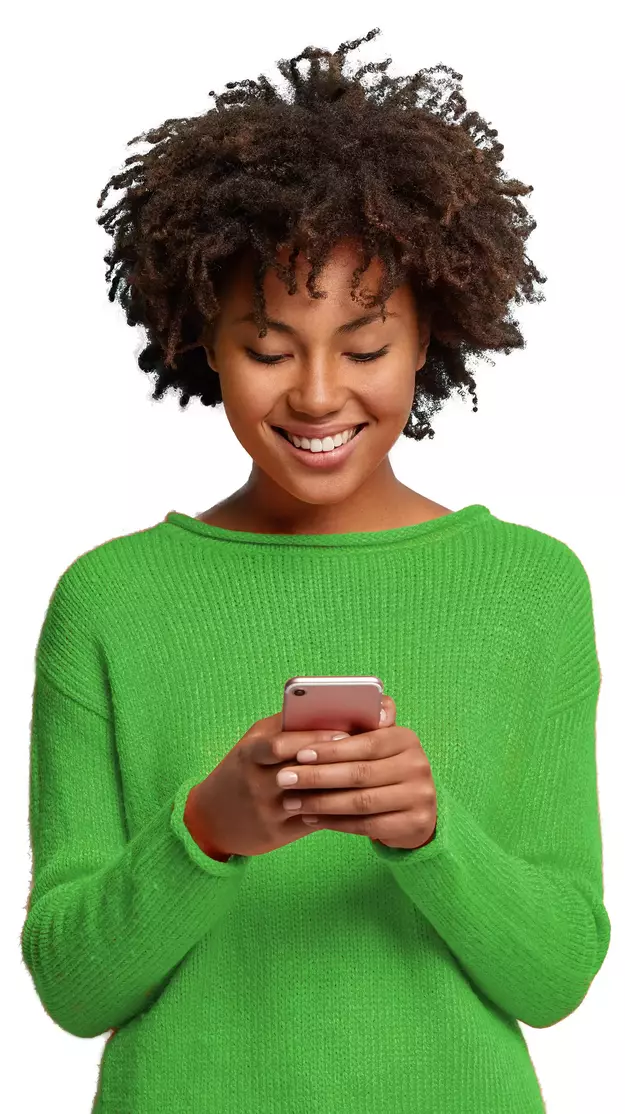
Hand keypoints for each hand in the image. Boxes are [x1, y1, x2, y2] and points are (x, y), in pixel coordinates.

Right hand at [183, 711, 366, 858]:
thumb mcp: (255, 741)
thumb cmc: (244, 768)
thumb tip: (332, 708)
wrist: (211, 817)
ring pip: (310, 797)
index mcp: (250, 751)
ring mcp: (265, 808)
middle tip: (365, 753)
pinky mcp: (275, 832)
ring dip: (339, 786)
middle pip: (300, 770)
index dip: (317, 737)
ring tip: (366, 776)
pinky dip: (335, 810)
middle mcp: (255, 780)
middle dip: (333, 761)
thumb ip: (286, 725)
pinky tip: (356, 799)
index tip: (346, 731)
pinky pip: (312, 819)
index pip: (283, 742)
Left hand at [274, 695, 437, 849]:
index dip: (331, 749)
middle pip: (360, 774)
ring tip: (291, 802)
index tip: (299, 754)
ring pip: (361, 802)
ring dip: (321, 802)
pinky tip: (310, 818)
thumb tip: (324, 709)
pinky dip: (334, 823)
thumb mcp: (376, 744)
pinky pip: (367, 826)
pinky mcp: (415, 824)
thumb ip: (358, 726)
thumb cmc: (382, 769)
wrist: (415, 811)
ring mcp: (420, 796)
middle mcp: (417, 765)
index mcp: (405, 738)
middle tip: (284, 779)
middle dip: (317, 777)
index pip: (365, 742)